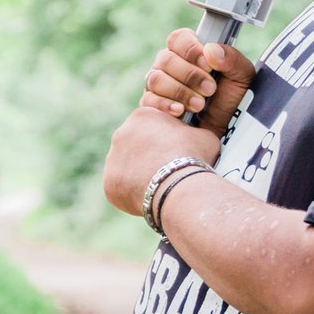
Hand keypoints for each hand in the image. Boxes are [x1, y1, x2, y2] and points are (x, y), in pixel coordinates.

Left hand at [101, 85, 221, 216]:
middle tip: (167, 171)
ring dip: (139, 175)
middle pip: (135, 146)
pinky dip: (134, 193)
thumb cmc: (194, 157)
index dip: (165, 140)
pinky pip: (121, 188)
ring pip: (126, 168)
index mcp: (142, 116)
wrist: (178, 186)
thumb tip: (198, 139)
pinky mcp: (109, 183)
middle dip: (149, 157)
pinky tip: (151, 197)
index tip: (176, 152)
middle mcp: (120, 134)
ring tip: (160, 187)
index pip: (151, 126)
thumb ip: (195, 134)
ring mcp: (112, 160)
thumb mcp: (204, 137)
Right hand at [141, 29, 256, 131]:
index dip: (191, 50)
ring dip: (180, 91)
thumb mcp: (242, 76)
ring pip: (156, 79)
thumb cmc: (234, 99)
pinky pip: (149, 100)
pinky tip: (180, 111)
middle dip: (190, 75)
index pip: (178, 39)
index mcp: (190, 52)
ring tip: (200, 105)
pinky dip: (165, 105)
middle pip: (165, 59)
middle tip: (210, 89)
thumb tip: (210, 50)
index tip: (208, 65)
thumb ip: (231, 59)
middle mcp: (170, 65)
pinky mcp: (153, 105)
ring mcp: (159, 85)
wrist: (228, 130)